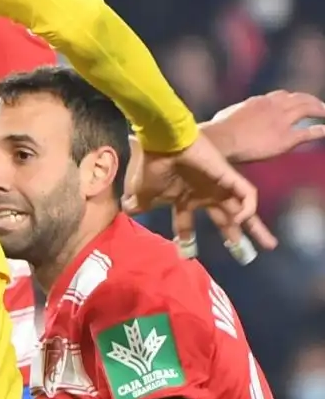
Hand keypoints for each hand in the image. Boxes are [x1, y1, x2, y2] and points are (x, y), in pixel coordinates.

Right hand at [130, 133, 266, 255]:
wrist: (162, 142)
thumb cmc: (152, 167)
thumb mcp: (142, 192)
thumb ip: (139, 204)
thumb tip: (128, 211)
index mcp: (183, 198)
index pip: (187, 222)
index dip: (186, 239)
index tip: (185, 256)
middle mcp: (203, 194)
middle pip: (224, 219)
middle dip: (233, 238)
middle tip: (243, 256)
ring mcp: (218, 186)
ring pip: (243, 210)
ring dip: (256, 228)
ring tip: (269, 245)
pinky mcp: (229, 177)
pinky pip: (248, 195)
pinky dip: (248, 209)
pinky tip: (240, 218)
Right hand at [205, 91, 324, 162]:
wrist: (222, 140)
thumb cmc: (218, 130)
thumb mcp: (227, 114)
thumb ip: (238, 112)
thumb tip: (234, 115)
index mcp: (259, 101)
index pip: (281, 96)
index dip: (292, 99)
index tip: (297, 102)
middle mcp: (273, 107)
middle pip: (299, 98)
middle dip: (311, 100)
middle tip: (320, 105)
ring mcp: (281, 121)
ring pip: (307, 109)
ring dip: (319, 110)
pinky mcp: (286, 138)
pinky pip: (308, 132)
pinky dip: (320, 130)